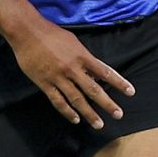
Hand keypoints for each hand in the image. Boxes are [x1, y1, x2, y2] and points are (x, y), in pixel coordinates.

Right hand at [13, 21, 133, 128]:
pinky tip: (75, 119)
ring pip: (76, 99)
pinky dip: (67, 111)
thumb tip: (96, 72)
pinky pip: (57, 101)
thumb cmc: (52, 34)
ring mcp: (58, 77)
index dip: (119, 83)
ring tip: (99, 124)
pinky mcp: (44, 83)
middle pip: (93, 90)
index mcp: (82, 56)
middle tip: (118, 114)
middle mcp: (72, 69)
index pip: (105, 72)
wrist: (27, 32)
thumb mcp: (75, 42)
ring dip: (88, 113)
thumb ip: (86, 58)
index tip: (130, 92)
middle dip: (107, 103)